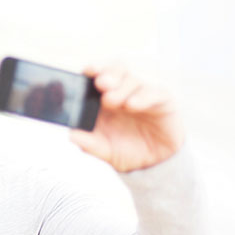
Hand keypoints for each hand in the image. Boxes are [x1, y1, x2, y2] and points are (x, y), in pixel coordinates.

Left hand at [68, 68, 184, 171]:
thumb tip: (72, 135)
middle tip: (100, 83)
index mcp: (105, 97)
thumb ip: (90, 143)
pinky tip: (132, 104)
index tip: (86, 71)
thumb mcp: (106, 151)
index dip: (92, 69)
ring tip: (111, 101)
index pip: (98, 74)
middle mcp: (124, 91)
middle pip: (116, 69)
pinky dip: (143, 96)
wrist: (157, 164)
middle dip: (107, 73)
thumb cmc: (128, 151)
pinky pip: (155, 92)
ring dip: (121, 88)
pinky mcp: (162, 100)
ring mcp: (143, 93)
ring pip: (132, 79)